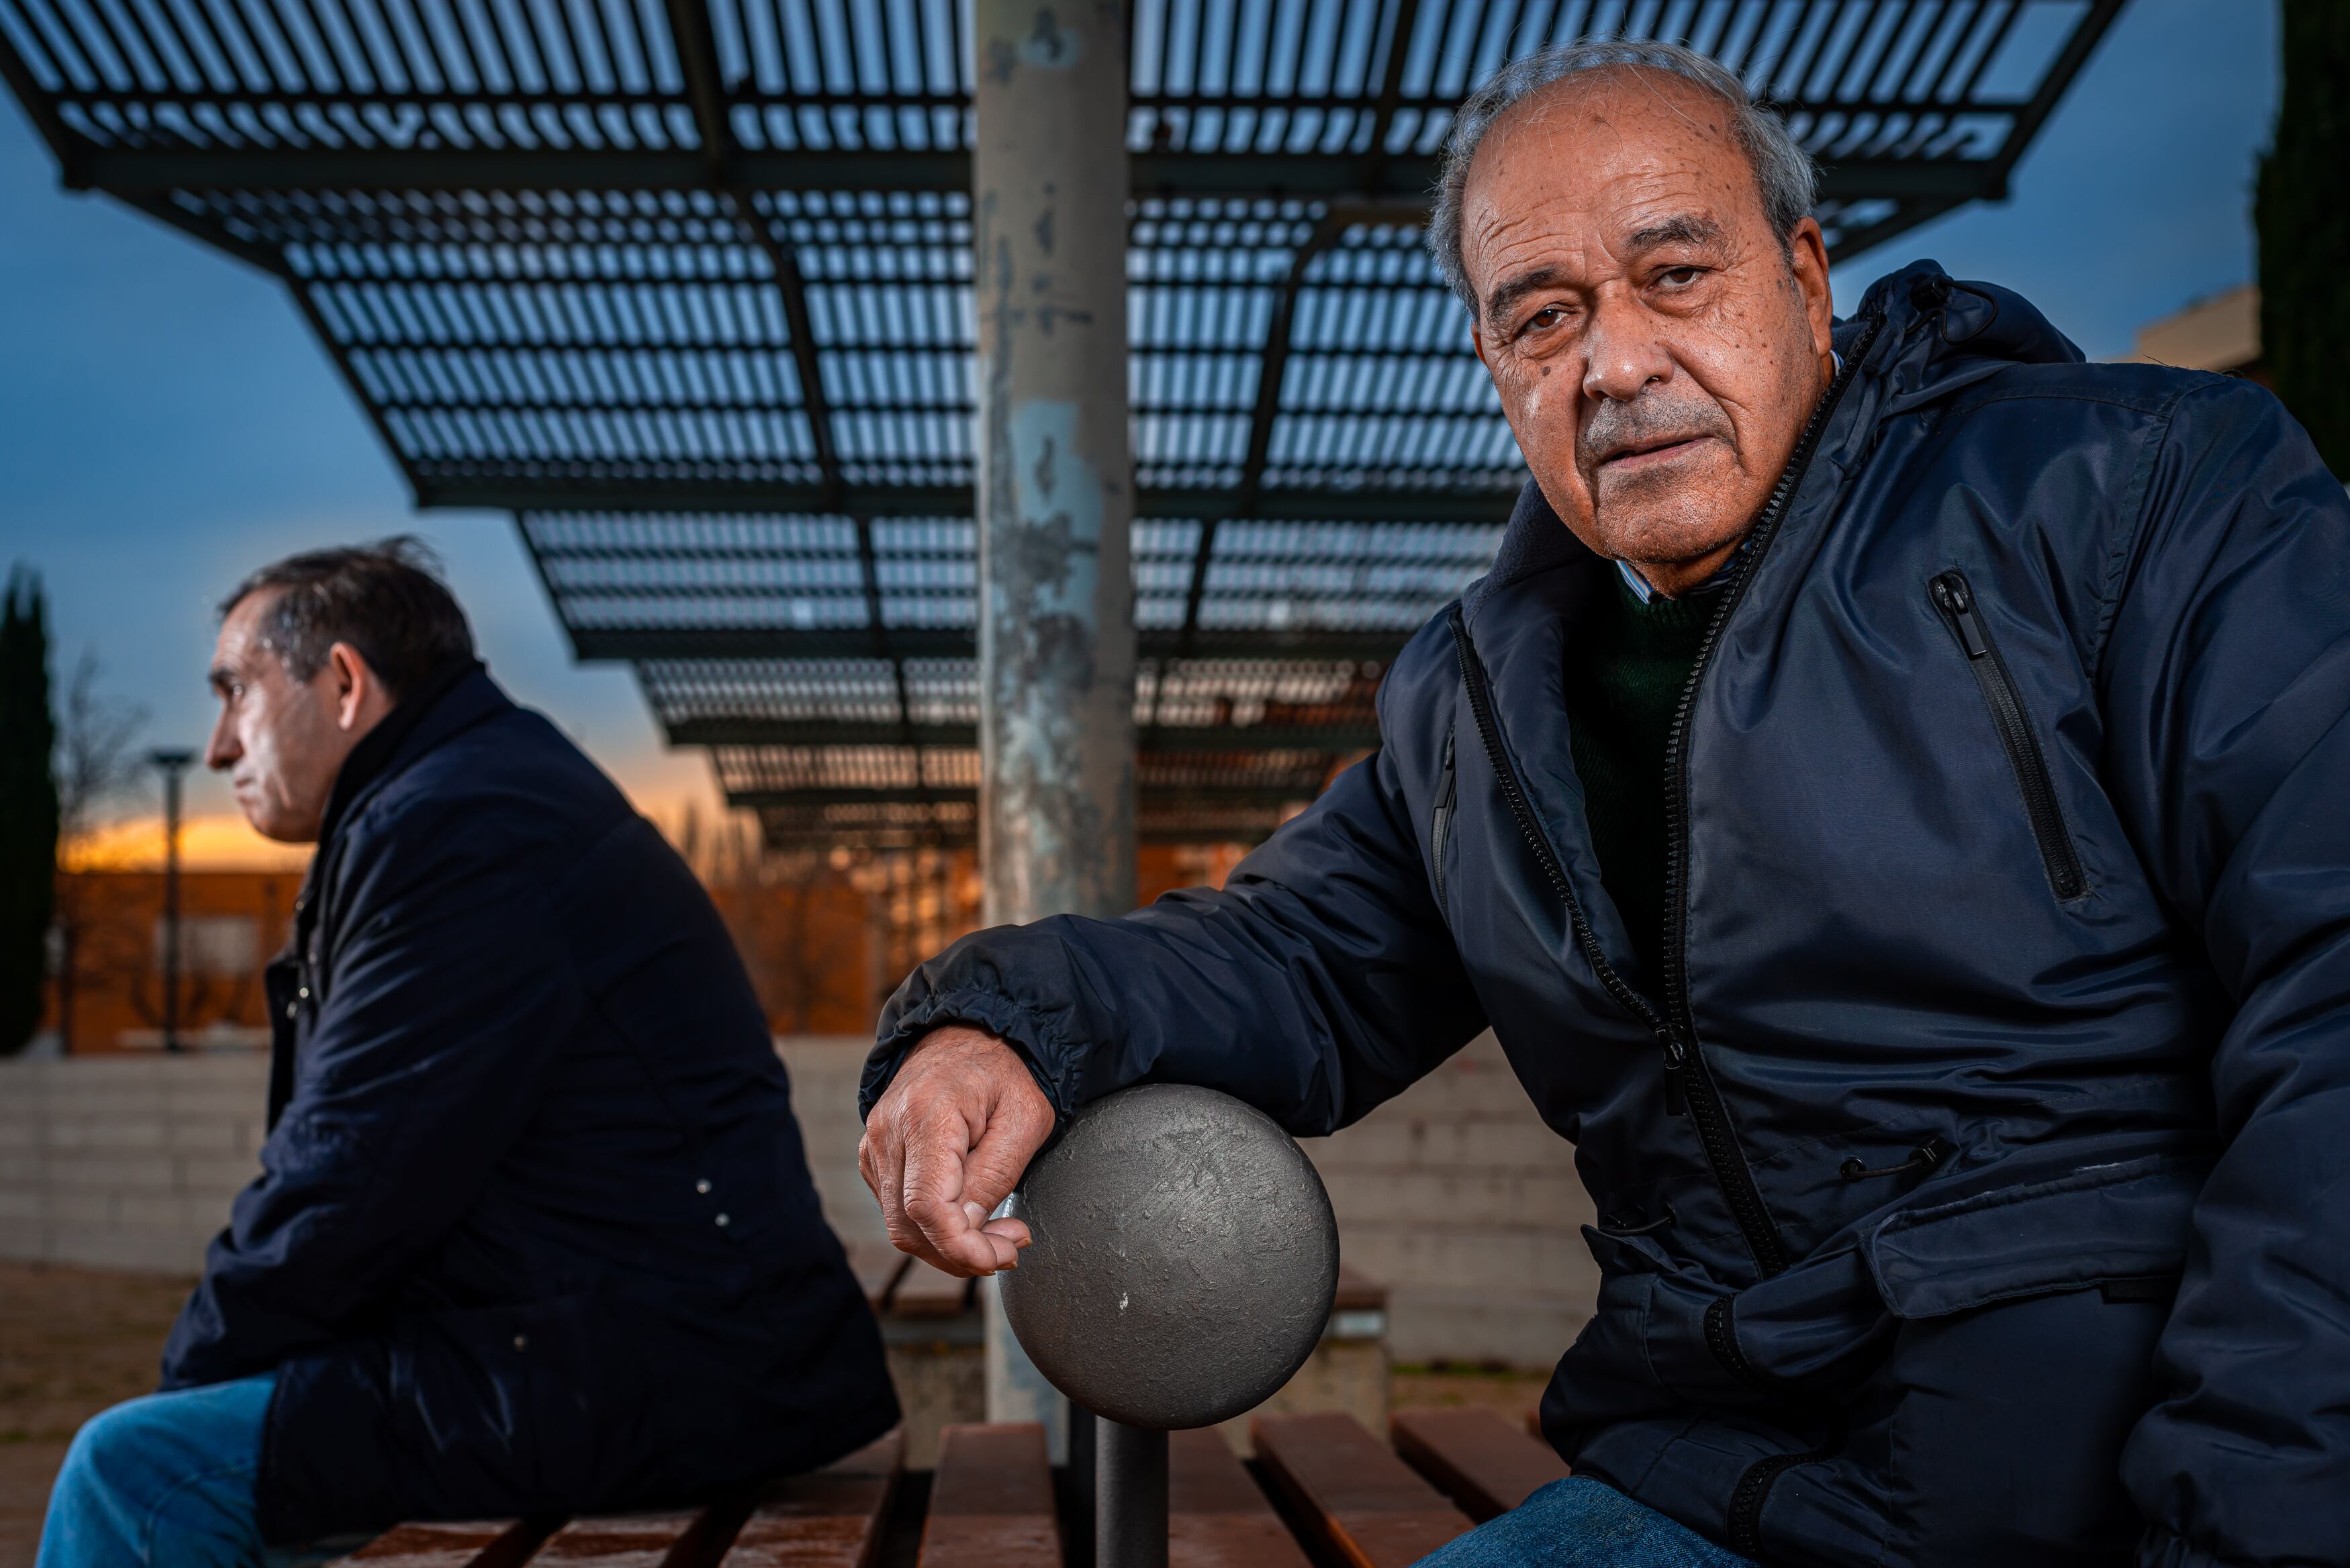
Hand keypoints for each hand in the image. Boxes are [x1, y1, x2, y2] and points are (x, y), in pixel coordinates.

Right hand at [858, 1025, 1054, 1275]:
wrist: (971, 1032)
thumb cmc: (1006, 1071)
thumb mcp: (1025, 1119)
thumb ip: (995, 1176)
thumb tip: (968, 1230)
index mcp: (925, 1115)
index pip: (927, 1209)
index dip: (963, 1248)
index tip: (1002, 1257)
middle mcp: (887, 1131)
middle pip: (908, 1226)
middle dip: (961, 1252)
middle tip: (1012, 1245)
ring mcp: (874, 1144)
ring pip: (900, 1225)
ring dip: (950, 1243)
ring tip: (999, 1230)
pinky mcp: (876, 1156)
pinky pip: (898, 1208)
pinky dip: (934, 1226)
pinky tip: (970, 1214)